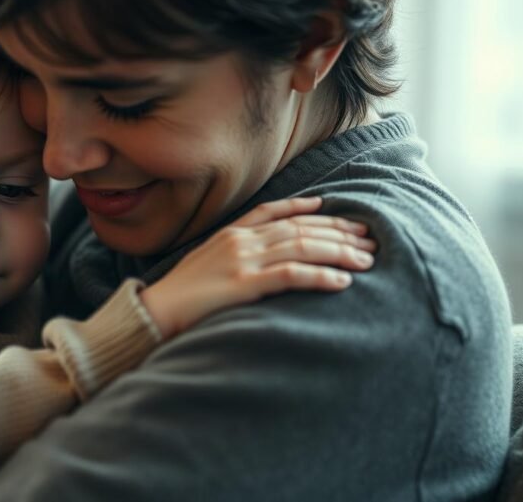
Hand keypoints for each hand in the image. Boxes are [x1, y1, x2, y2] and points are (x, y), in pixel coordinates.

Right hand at [140, 197, 375, 338]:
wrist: (153, 311)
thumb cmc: (179, 296)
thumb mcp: (205, 264)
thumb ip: (232, 255)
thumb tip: (259, 262)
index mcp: (230, 233)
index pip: (277, 213)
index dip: (309, 210)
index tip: (337, 213)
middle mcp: (239, 240)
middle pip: (299, 228)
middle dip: (338, 232)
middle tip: (370, 238)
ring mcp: (242, 260)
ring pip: (302, 247)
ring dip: (339, 252)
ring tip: (367, 260)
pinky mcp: (244, 284)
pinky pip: (291, 275)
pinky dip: (320, 276)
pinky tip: (343, 282)